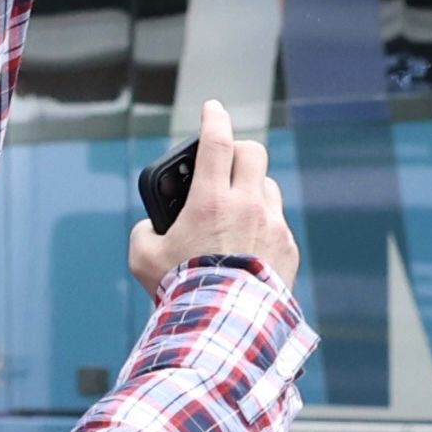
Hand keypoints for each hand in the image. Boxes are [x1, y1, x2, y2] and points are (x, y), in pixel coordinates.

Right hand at [129, 98, 295, 293]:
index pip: (216, 142)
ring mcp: (272, 224)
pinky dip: (261, 225)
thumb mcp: (143, 259)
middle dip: (238, 150)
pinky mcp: (288, 245)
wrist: (224, 323)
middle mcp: (247, 205)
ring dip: (250, 190)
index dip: (214, 119)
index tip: (212, 108)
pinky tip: (245, 248)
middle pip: (252, 153)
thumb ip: (144, 232)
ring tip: (231, 216)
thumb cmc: (181, 289)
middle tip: (223, 162)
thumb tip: (151, 226)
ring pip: (266, 187)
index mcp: (211, 201)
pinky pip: (276, 222)